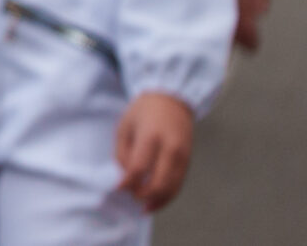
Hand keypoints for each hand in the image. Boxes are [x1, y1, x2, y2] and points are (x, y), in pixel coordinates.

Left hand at [113, 91, 194, 211]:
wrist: (172, 100)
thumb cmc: (143, 113)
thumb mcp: (125, 126)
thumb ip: (123, 153)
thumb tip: (126, 178)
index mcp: (151, 136)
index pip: (139, 168)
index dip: (127, 183)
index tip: (118, 189)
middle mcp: (171, 149)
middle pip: (158, 183)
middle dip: (142, 195)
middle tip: (130, 196)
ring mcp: (183, 157)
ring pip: (172, 188)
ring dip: (156, 201)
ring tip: (141, 206)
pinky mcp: (189, 162)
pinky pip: (179, 186)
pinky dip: (167, 198)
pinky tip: (154, 203)